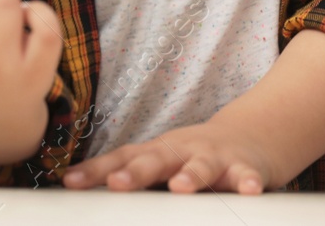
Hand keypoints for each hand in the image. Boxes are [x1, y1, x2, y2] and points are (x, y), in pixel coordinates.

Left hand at [61, 120, 279, 193]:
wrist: (253, 134)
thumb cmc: (194, 153)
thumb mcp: (161, 160)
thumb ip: (129, 173)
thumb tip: (76, 187)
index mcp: (158, 152)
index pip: (122, 159)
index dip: (96, 171)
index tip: (72, 182)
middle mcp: (182, 150)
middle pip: (156, 160)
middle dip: (136, 173)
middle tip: (117, 184)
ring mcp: (214, 156)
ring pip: (201, 166)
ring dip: (190, 175)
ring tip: (180, 188)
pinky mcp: (244, 166)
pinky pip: (246, 175)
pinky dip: (247, 182)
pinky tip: (249, 191)